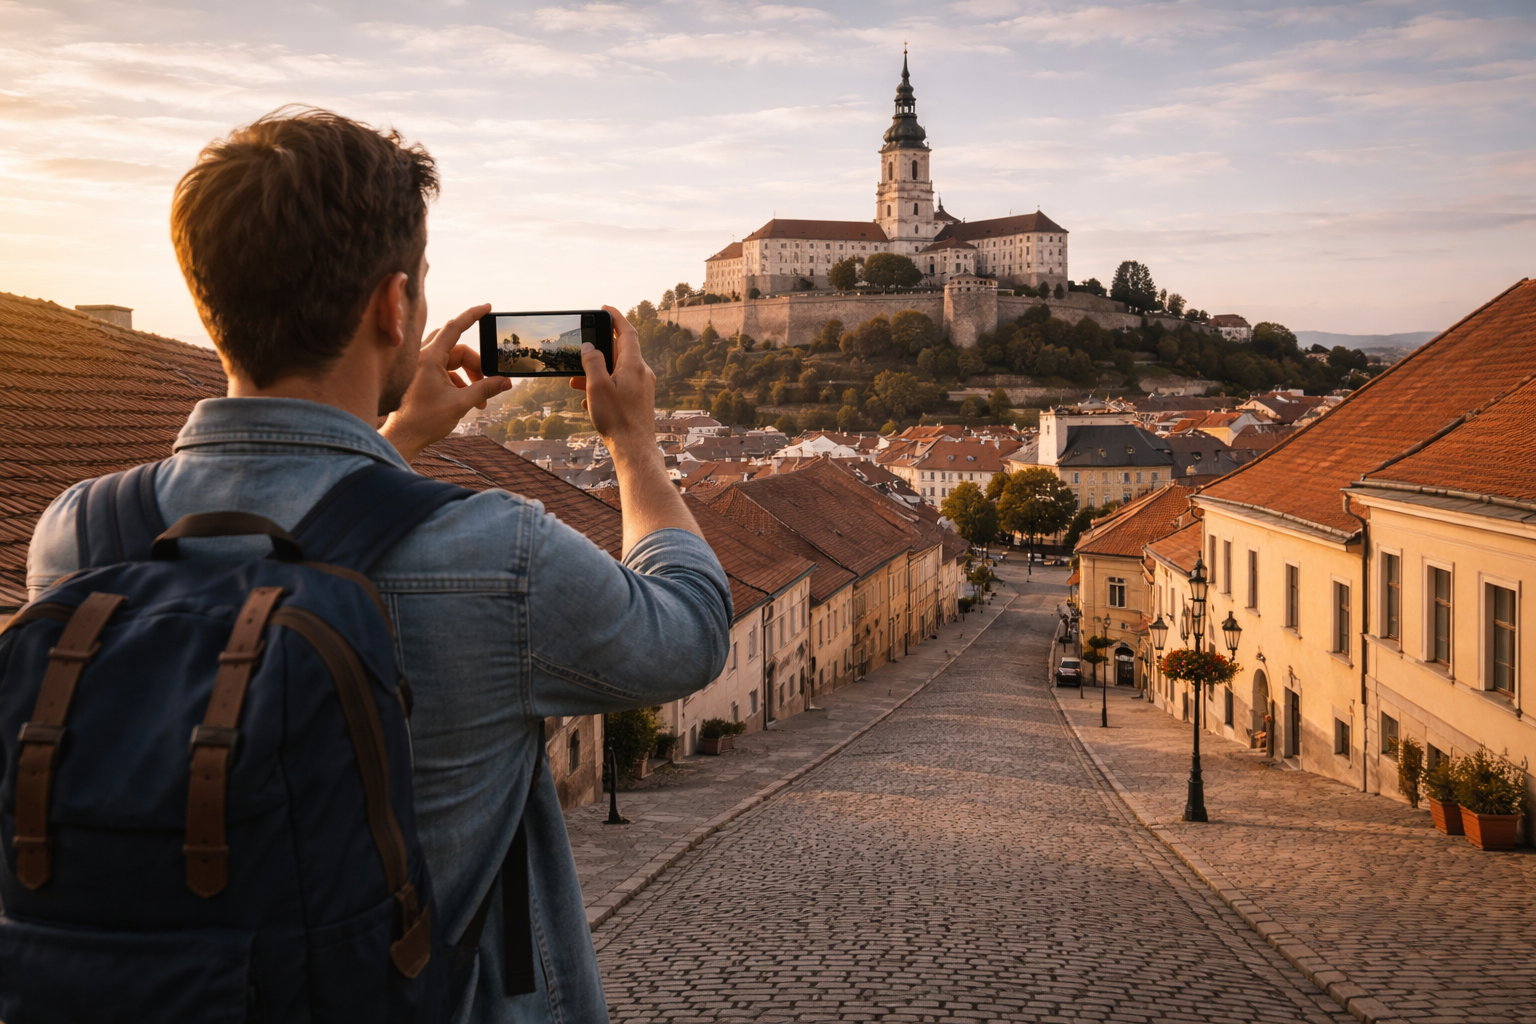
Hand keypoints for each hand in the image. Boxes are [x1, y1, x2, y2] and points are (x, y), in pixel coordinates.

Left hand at [382, 303, 509, 462]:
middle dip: (475, 362)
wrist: (403, 437)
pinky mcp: (419, 375)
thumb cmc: (424, 421)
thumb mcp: (460, 404)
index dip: (472, 315)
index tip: (487, 307)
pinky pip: (444, 369)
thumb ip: (485, 389)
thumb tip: (505, 382)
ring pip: (451, 359)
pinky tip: (466, 398)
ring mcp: (419, 365)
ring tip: (479, 396)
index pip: (454, 328)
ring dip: (468, 375)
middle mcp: (421, 356)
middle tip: (489, 378)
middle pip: (456, 347)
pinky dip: (458, 380)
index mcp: (429, 358)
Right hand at [570, 306, 655, 454]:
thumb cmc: (617, 419)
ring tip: (577, 382)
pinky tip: (589, 401)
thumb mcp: (597, 387)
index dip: (616, 318)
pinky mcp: (640, 401)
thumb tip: (590, 348)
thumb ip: (592, 363)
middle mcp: (643, 373)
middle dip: (600, 351)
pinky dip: (605, 387)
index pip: (627, 332)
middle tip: (584, 349)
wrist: (634, 449)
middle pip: (621, 352)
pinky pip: (621, 386)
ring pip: (618, 371)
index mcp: (634, 365)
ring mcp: (643, 388)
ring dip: (598, 373)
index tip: (606, 309)